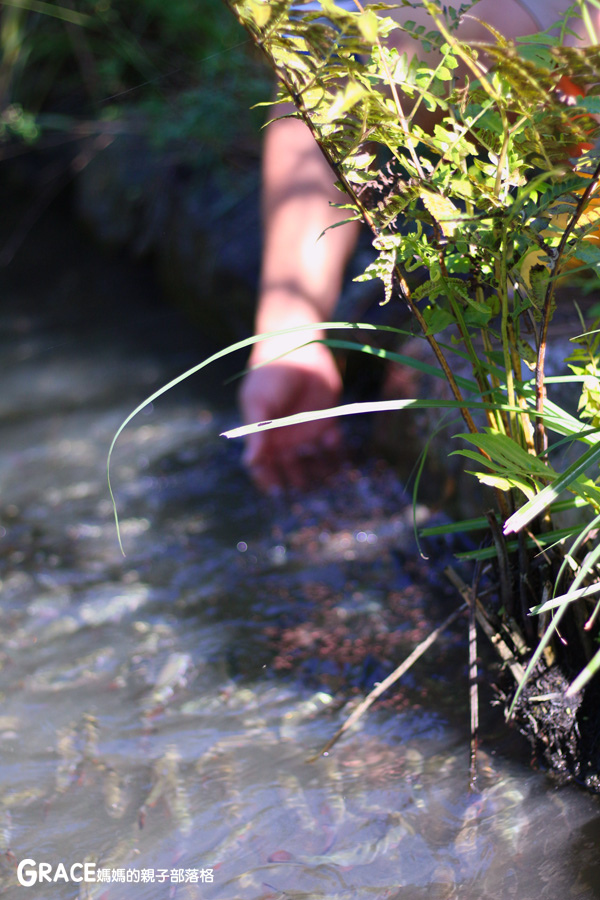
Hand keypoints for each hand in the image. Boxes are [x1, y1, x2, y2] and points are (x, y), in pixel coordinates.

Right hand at [239, 337, 342, 490]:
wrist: (298, 346)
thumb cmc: (270, 375)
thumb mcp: (258, 403)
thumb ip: (256, 433)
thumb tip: (249, 463)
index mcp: (264, 436)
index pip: (264, 467)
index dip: (268, 481)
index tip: (277, 493)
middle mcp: (285, 437)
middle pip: (290, 469)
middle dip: (297, 482)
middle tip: (306, 493)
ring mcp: (306, 430)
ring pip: (314, 462)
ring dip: (319, 473)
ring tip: (326, 480)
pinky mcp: (328, 421)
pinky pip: (334, 446)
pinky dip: (337, 455)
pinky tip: (338, 456)